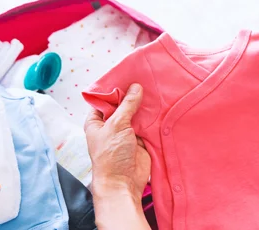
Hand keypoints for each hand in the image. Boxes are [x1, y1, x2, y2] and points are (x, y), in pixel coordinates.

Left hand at [84, 83, 150, 198]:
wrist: (123, 183)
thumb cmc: (111, 156)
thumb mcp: (117, 125)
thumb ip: (127, 105)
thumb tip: (136, 87)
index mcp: (96, 121)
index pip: (105, 99)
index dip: (115, 88)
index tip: (128, 75)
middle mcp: (111, 125)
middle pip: (123, 105)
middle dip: (133, 95)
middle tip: (146, 78)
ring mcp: (127, 132)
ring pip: (137, 114)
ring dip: (145, 105)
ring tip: (156, 88)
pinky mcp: (141, 139)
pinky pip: (148, 124)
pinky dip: (154, 117)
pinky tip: (162, 104)